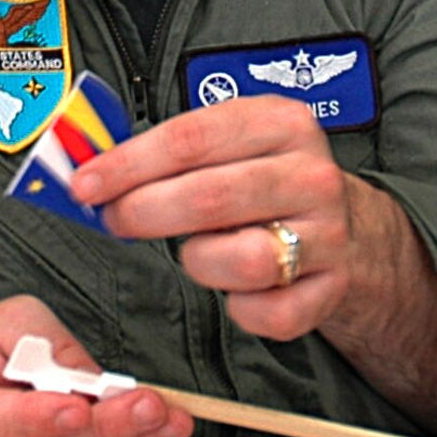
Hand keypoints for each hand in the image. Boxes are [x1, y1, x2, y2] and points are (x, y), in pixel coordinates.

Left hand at [73, 94, 353, 341]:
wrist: (349, 230)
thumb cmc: (268, 183)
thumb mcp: (230, 144)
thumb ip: (168, 152)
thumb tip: (94, 171)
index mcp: (279, 124)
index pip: (189, 140)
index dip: (128, 165)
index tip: (87, 184)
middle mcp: (309, 176)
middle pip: (209, 197)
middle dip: (144, 212)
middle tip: (115, 220)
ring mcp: (328, 233)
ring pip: (242, 259)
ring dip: (201, 261)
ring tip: (199, 250)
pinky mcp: (331, 287)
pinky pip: (267, 312)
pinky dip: (241, 308)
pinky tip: (237, 288)